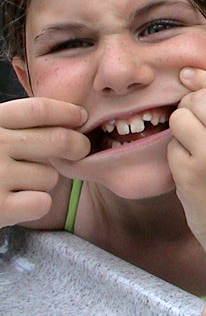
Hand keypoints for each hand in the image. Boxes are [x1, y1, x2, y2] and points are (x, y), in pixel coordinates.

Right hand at [0, 97, 88, 227]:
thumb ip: (13, 127)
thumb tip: (70, 121)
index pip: (38, 110)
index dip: (67, 112)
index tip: (82, 117)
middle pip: (57, 139)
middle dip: (77, 145)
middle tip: (80, 149)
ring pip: (50, 175)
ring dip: (42, 182)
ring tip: (16, 185)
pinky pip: (41, 202)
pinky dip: (34, 206)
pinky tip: (16, 205)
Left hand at [168, 68, 205, 279]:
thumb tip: (201, 86)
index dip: (205, 78)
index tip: (187, 75)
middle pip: (202, 98)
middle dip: (191, 106)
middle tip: (194, 126)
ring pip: (182, 117)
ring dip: (181, 131)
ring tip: (196, 152)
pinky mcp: (191, 174)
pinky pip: (172, 147)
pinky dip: (177, 157)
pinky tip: (193, 175)